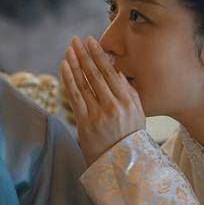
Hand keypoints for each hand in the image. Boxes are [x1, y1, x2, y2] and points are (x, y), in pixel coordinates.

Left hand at [60, 37, 145, 163]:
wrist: (122, 165)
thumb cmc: (131, 137)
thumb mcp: (139, 114)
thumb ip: (130, 92)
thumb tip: (116, 72)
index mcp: (127, 102)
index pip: (109, 72)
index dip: (98, 55)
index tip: (90, 41)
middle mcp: (112, 106)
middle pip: (94, 74)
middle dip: (84, 54)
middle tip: (76, 40)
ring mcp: (97, 114)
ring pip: (83, 83)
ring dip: (74, 63)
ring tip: (68, 49)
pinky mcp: (84, 123)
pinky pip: (74, 96)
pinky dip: (68, 80)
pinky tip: (64, 67)